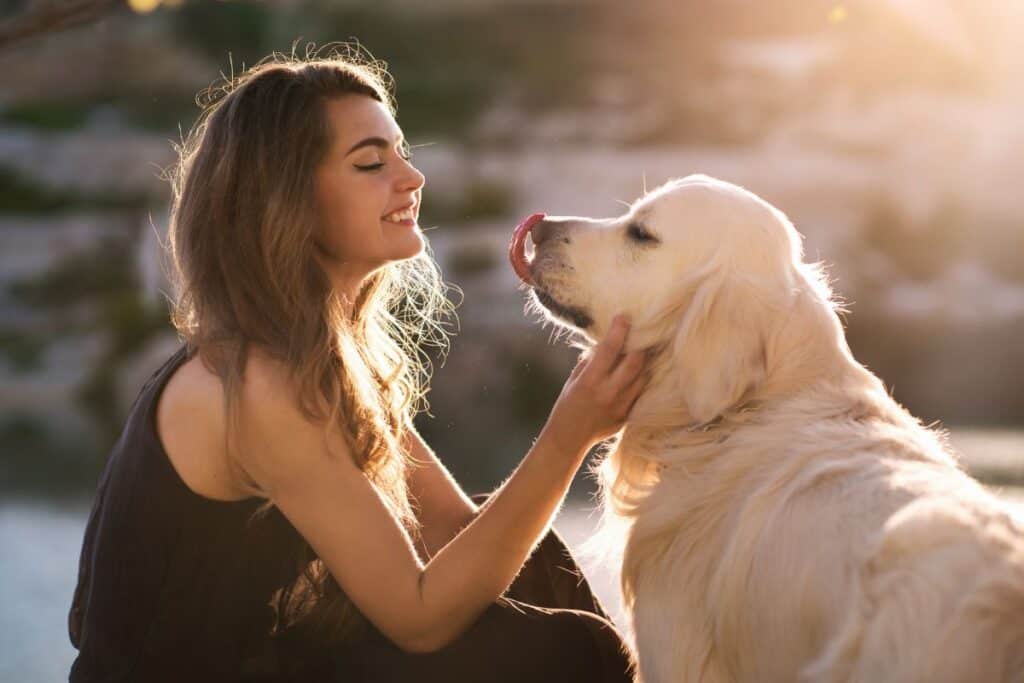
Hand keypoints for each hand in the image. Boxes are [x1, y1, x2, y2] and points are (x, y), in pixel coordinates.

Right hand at [541, 314, 648, 454]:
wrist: (568, 439)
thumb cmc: (566, 406)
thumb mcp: (574, 380)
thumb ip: (590, 362)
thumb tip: (605, 343)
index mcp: (590, 381)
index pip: (610, 349)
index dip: (619, 330)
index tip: (624, 317)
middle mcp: (608, 393)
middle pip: (635, 362)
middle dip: (639, 345)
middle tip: (640, 333)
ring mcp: (621, 406)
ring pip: (642, 377)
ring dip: (643, 362)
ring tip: (642, 350)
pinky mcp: (627, 416)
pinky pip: (640, 393)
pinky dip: (640, 380)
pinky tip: (639, 372)